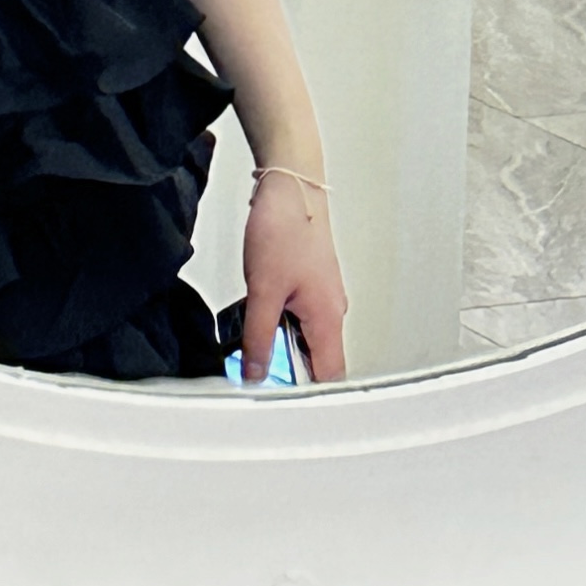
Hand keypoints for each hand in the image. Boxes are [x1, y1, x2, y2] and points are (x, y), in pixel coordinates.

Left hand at [238, 168, 346, 382]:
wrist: (290, 186)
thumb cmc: (286, 228)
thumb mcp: (263, 290)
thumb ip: (259, 338)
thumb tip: (256, 373)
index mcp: (328, 318)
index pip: (328, 375)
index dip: (307, 395)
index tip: (279, 400)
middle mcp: (331, 309)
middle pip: (316, 360)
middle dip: (287, 369)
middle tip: (257, 365)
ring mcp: (322, 295)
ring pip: (305, 338)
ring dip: (280, 342)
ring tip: (254, 332)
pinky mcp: (310, 282)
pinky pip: (298, 316)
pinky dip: (279, 321)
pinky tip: (259, 309)